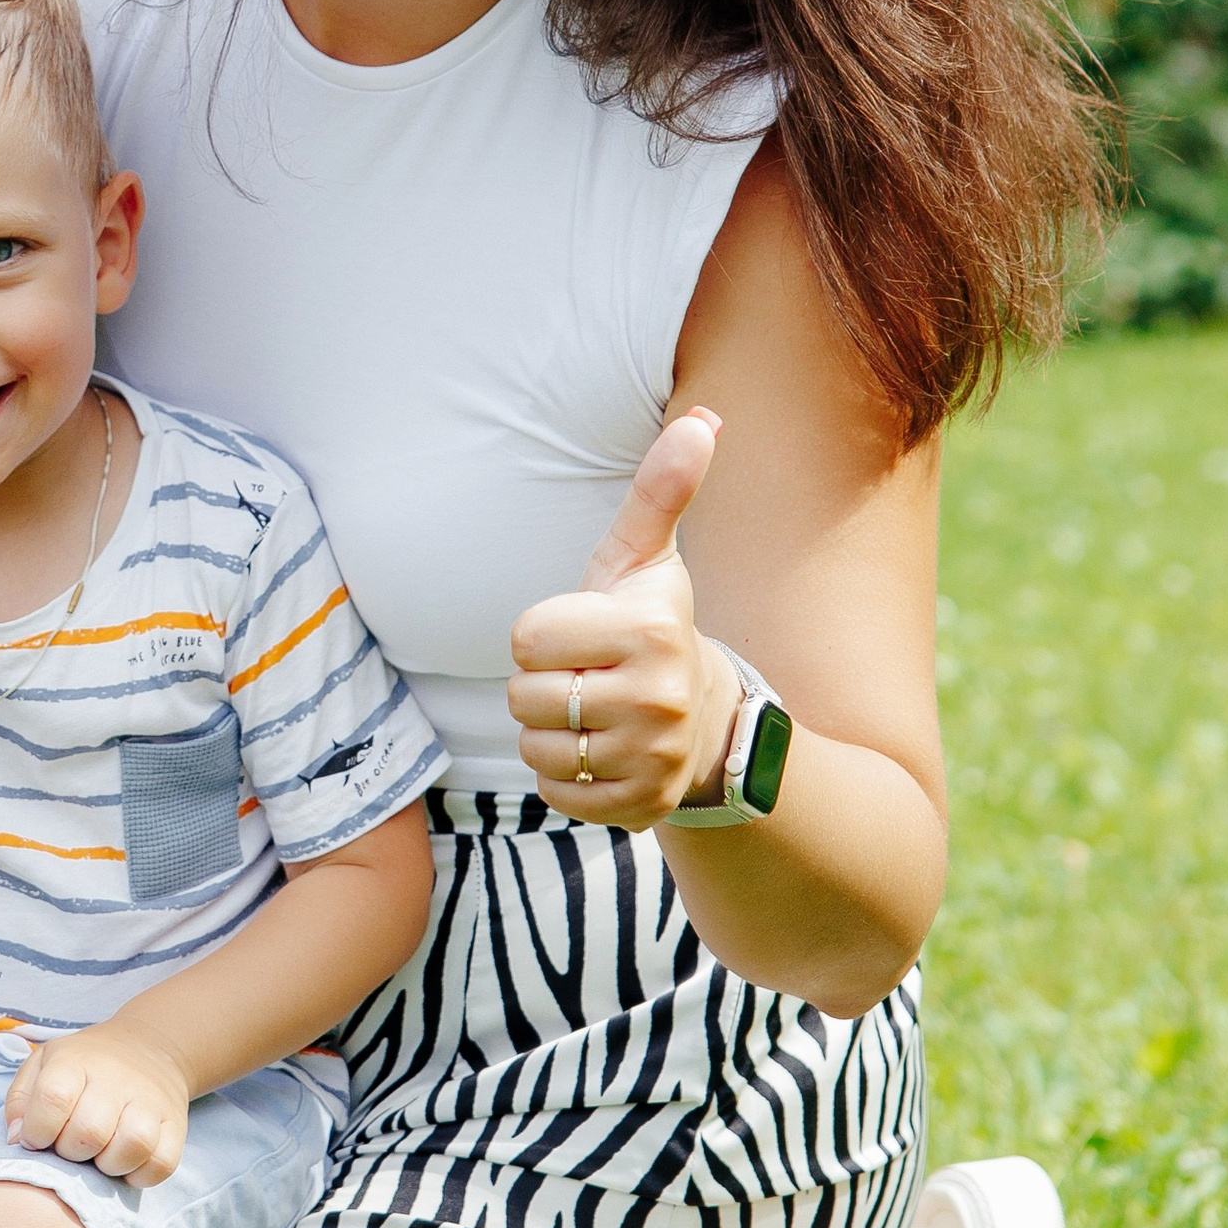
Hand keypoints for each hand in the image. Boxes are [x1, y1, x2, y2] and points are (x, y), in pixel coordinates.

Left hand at [5, 1025, 190, 1184]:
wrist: (146, 1048)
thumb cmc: (83, 1067)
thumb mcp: (42, 1066)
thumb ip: (20, 1101)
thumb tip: (18, 1140)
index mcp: (75, 1060)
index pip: (53, 1098)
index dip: (38, 1131)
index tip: (37, 1140)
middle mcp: (116, 1078)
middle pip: (89, 1131)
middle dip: (71, 1152)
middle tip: (71, 1147)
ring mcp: (150, 1101)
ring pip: (133, 1145)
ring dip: (109, 1165)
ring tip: (99, 1158)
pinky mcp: (176, 1124)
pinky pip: (163, 1163)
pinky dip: (141, 1175)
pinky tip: (125, 1164)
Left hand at [506, 407, 743, 829]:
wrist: (705, 718)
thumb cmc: (651, 625)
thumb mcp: (646, 558)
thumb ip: (661, 490)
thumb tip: (703, 421)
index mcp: (649, 630)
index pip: (526, 638)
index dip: (543, 635)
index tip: (583, 635)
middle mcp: (656, 697)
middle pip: (523, 697)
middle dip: (542, 685)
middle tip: (588, 677)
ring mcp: (651, 758)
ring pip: (535, 749)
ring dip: (550, 733)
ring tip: (592, 714)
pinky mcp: (640, 806)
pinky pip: (555, 794)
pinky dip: (565, 778)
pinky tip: (600, 753)